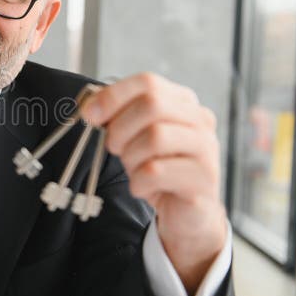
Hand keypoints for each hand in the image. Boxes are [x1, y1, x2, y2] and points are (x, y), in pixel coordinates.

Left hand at [80, 73, 226, 295]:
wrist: (186, 213)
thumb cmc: (157, 169)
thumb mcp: (135, 138)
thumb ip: (118, 117)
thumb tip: (90, 107)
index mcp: (183, 102)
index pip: (147, 82)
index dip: (113, 96)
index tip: (89, 114)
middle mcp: (200, 120)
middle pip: (152, 105)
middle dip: (120, 128)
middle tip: (113, 148)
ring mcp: (206, 148)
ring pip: (155, 137)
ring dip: (130, 157)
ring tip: (134, 170)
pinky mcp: (203, 179)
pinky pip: (156, 172)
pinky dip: (138, 182)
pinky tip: (143, 188)